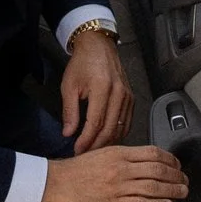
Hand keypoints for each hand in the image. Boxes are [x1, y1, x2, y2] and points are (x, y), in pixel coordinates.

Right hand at [41, 145, 188, 201]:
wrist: (55, 183)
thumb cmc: (76, 170)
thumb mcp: (101, 154)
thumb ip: (121, 157)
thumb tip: (142, 162)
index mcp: (118, 153)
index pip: (153, 153)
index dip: (170, 160)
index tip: (177, 165)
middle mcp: (121, 168)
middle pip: (158, 170)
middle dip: (176, 176)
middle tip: (185, 180)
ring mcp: (118, 187)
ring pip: (153, 187)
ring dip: (172, 190)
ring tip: (182, 192)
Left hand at [59, 26, 135, 152]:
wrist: (98, 47)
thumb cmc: (82, 63)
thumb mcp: (69, 85)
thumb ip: (69, 111)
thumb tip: (68, 133)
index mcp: (102, 88)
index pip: (95, 123)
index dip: (86, 140)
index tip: (77, 150)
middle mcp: (119, 93)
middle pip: (110, 129)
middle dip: (96, 145)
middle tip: (84, 154)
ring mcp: (128, 96)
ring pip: (120, 128)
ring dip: (107, 142)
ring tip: (94, 149)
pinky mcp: (132, 98)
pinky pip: (127, 122)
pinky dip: (118, 134)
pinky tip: (107, 140)